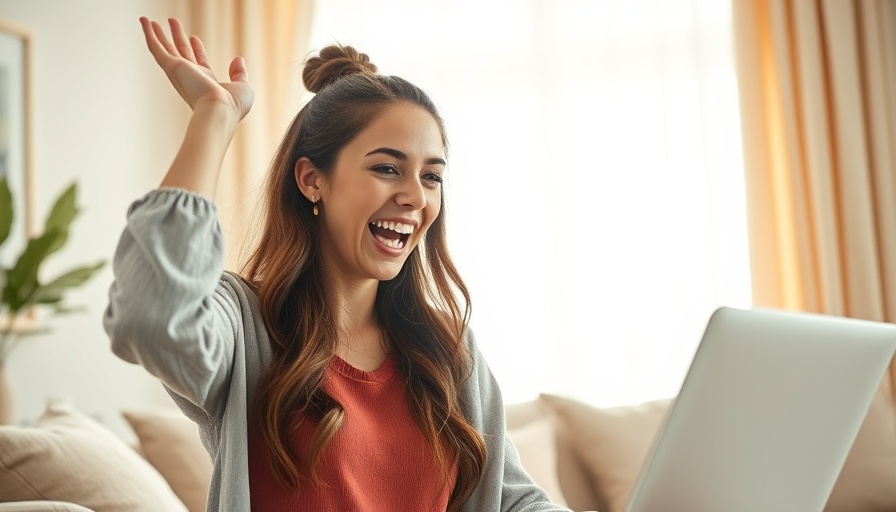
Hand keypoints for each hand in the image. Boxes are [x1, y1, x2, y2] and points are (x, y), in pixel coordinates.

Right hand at [139, 17, 253, 119]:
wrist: (220, 111)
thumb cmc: (233, 105)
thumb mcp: (243, 86)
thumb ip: (239, 73)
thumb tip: (238, 59)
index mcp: (206, 82)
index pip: (199, 62)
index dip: (197, 49)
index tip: (194, 38)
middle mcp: (191, 77)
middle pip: (181, 52)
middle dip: (176, 37)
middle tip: (172, 22)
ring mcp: (179, 72)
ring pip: (166, 48)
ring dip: (159, 34)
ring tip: (150, 20)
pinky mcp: (172, 67)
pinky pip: (156, 47)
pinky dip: (149, 34)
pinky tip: (144, 21)